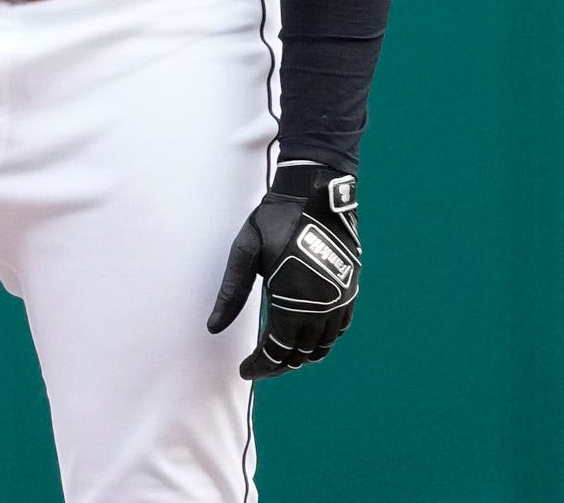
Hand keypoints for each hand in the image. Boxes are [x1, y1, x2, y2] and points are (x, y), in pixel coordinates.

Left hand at [205, 163, 361, 379]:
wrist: (314, 193)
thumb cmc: (274, 220)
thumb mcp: (245, 253)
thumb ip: (231, 293)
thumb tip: (213, 328)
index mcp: (292, 301)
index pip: (277, 351)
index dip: (260, 366)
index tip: (245, 371)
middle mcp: (321, 306)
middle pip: (301, 354)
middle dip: (279, 364)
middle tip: (259, 365)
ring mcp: (340, 299)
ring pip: (324, 345)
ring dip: (302, 354)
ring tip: (281, 354)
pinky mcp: (350, 289)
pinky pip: (340, 328)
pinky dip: (324, 339)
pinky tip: (307, 335)